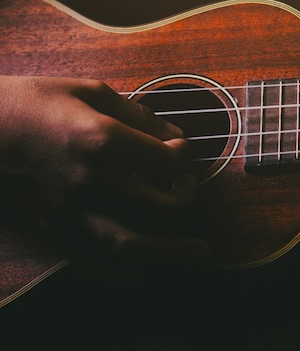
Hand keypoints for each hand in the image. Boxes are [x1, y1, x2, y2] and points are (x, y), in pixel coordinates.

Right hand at [0, 75, 209, 264]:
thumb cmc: (39, 103)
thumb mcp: (91, 91)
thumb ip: (138, 114)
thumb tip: (174, 134)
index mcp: (102, 140)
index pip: (167, 160)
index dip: (182, 155)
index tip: (178, 148)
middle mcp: (91, 180)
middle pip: (160, 205)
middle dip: (186, 198)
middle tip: (186, 187)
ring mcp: (71, 209)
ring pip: (132, 245)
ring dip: (172, 251)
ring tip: (198, 251)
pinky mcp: (55, 226)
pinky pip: (94, 261)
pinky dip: (125, 271)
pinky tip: (147, 269)